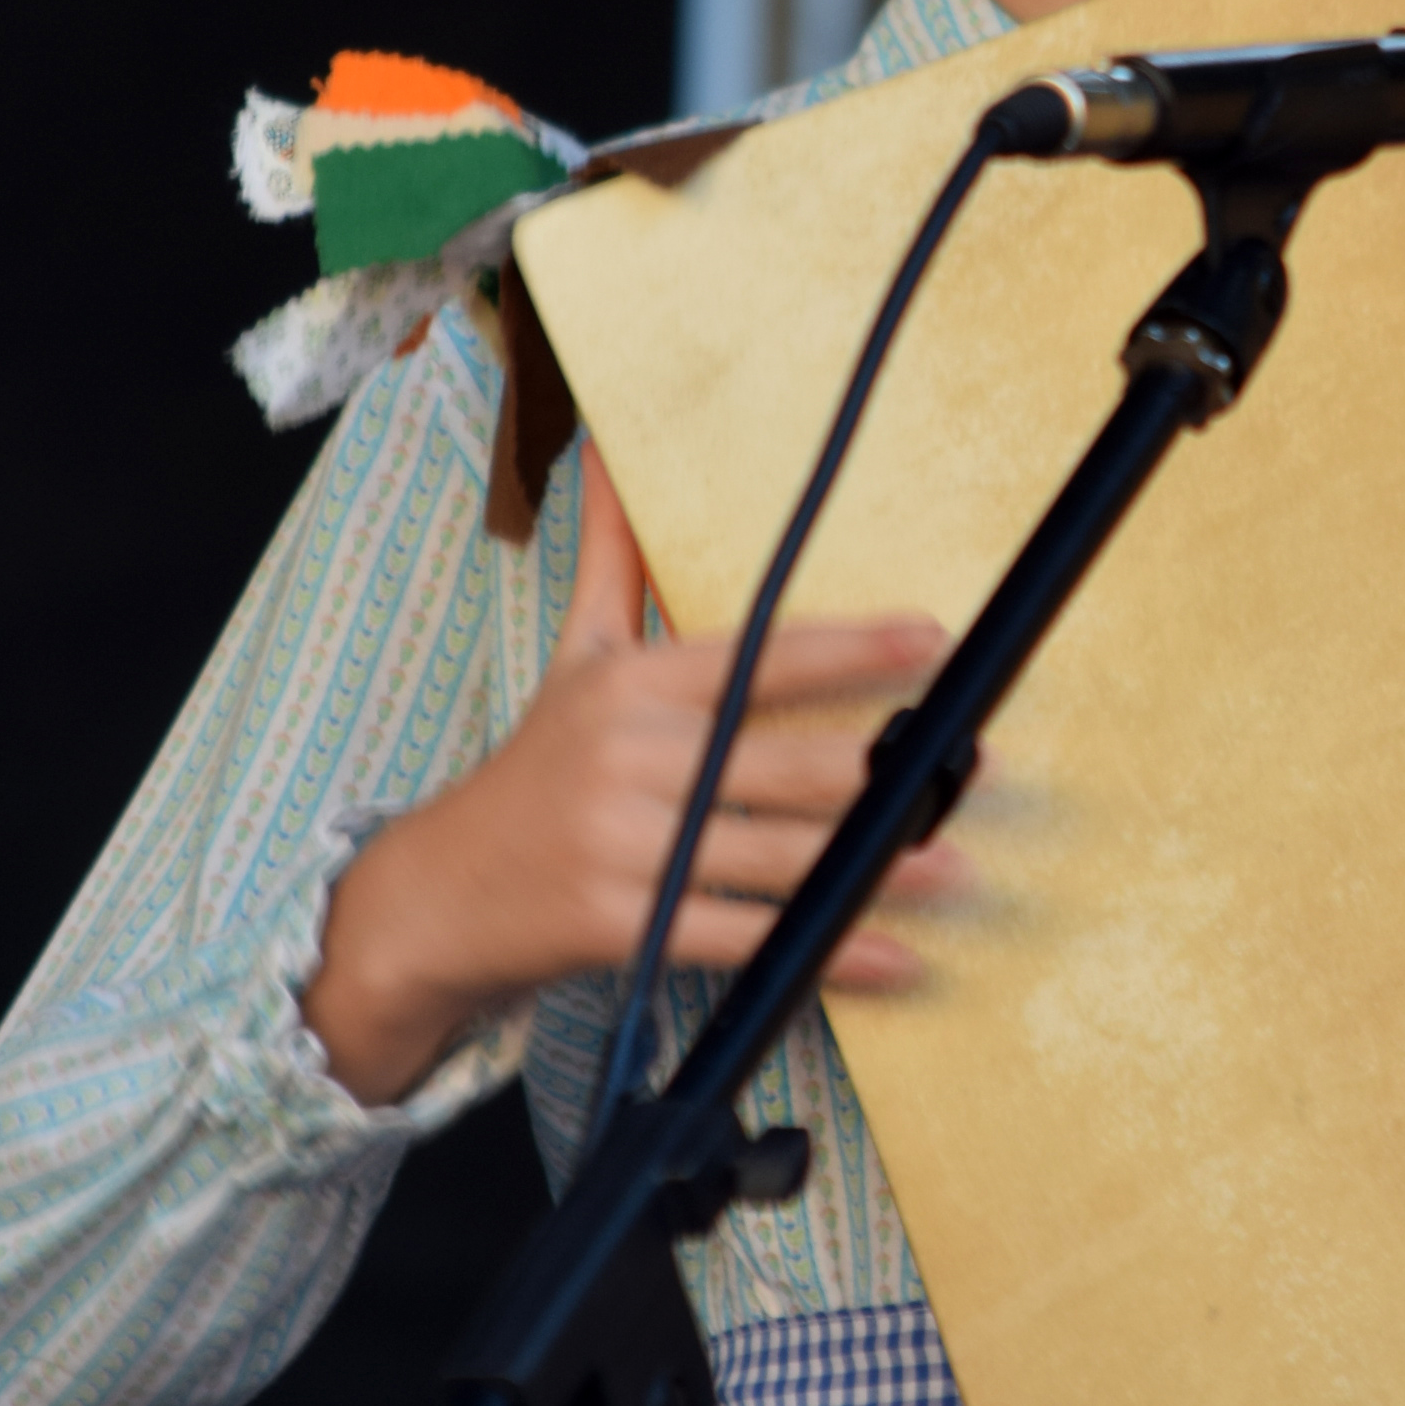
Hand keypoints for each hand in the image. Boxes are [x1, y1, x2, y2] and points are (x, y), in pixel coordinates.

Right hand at [304, 443, 960, 1103]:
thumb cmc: (533, 770)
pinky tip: (893, 956)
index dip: (849, 648)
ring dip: (872, 866)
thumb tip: (604, 449)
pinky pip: (741, 937)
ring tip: (957, 863)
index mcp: (630, 684)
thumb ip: (610, 560)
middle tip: (971, 763)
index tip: (931, 638)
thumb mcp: (572, 658)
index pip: (756, 658)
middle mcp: (627, 758)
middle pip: (777, 760)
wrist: (432, 896)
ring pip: (771, 855)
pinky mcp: (621, 926)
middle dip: (881, 767)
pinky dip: (822, 953)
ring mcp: (623, 845)